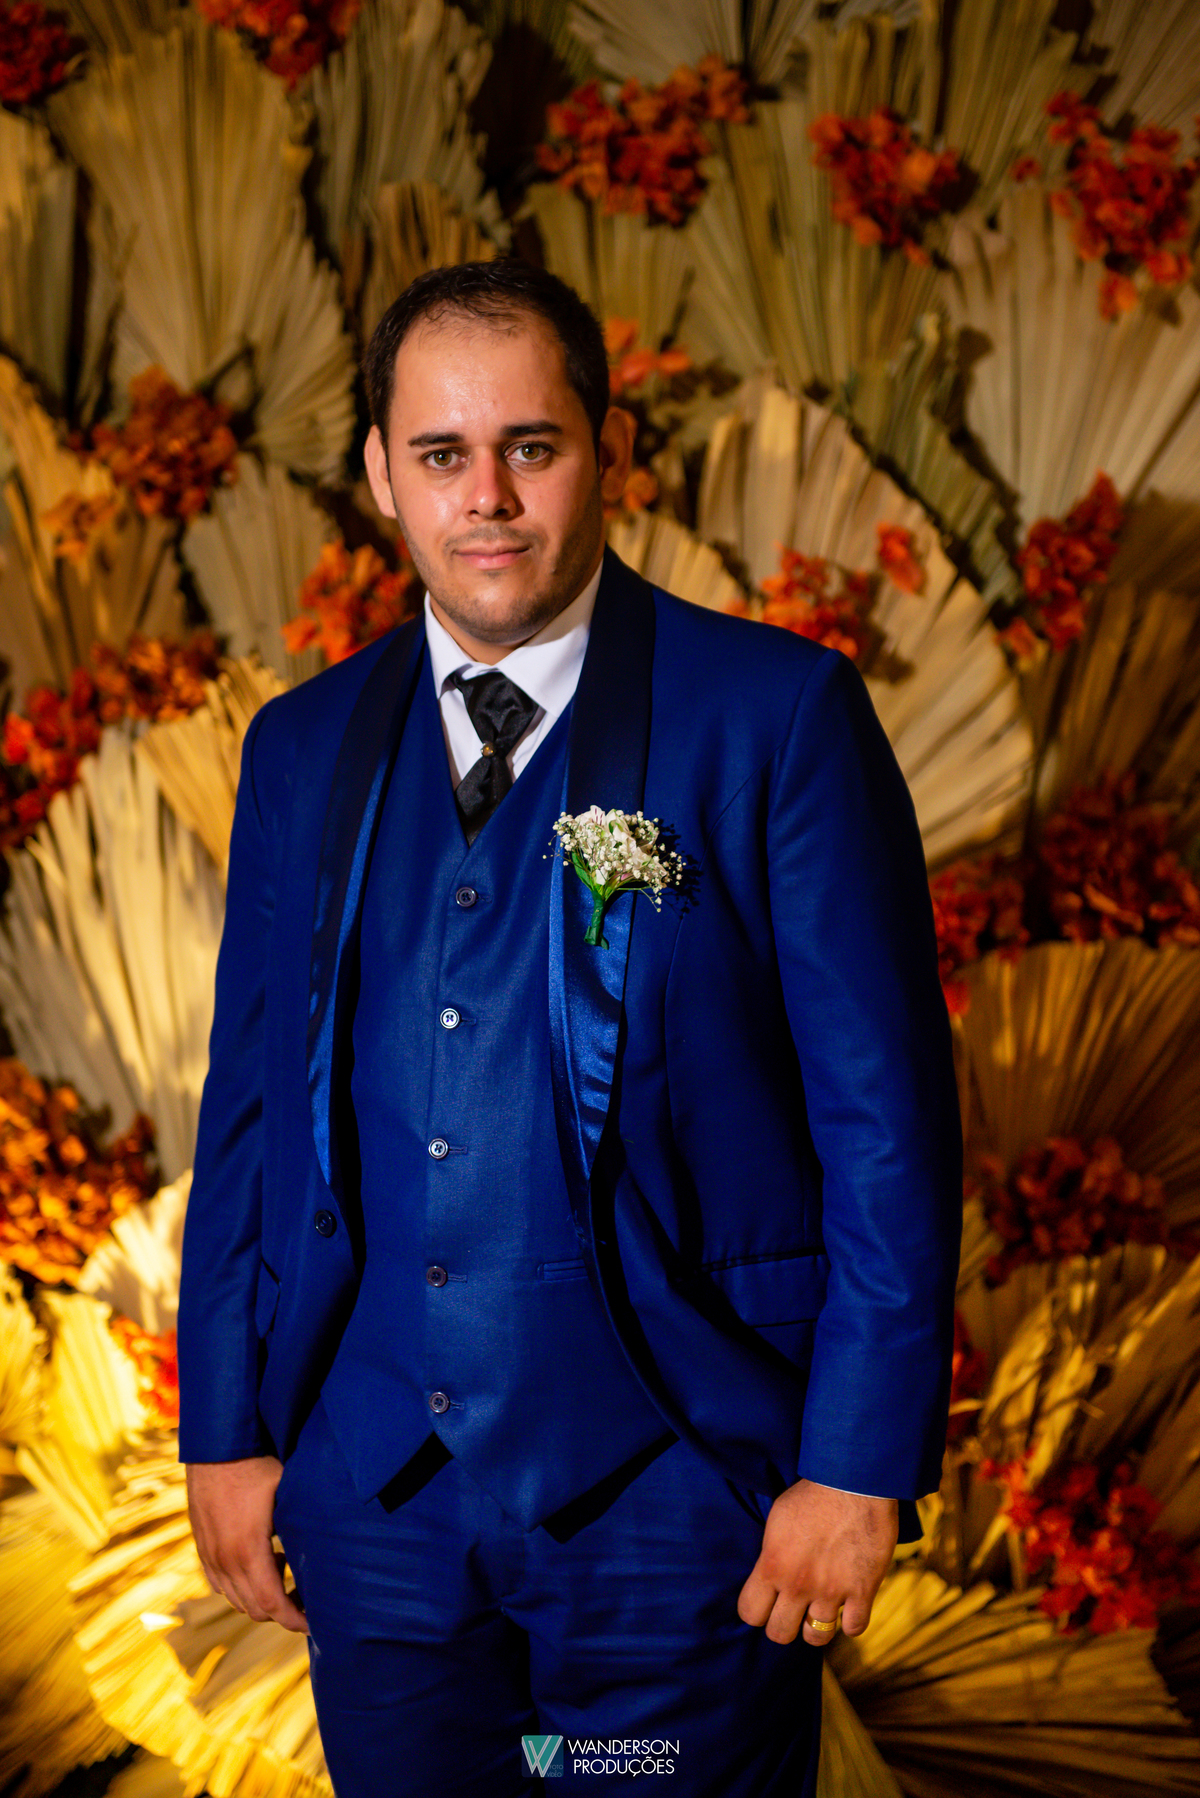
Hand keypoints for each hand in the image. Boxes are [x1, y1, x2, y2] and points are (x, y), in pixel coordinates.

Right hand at [186, 1457, 307, 1633]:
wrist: (216, 1445)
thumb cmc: (257, 1464)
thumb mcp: (288, 1494)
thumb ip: (304, 1526)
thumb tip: (334, 1547)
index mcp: (248, 1551)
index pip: (271, 1604)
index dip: (294, 1620)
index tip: (315, 1623)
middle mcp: (224, 1560)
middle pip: (253, 1609)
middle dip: (281, 1612)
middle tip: (306, 1597)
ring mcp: (209, 1554)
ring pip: (235, 1598)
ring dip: (261, 1596)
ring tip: (285, 1571)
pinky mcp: (202, 1546)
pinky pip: (219, 1583)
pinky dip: (241, 1585)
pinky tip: (261, 1560)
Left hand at [736, 1479, 897, 1646]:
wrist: (853, 1482)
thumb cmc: (811, 1495)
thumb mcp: (776, 1520)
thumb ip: (770, 1554)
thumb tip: (766, 1573)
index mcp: (772, 1566)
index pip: (750, 1613)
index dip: (757, 1611)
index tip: (766, 1603)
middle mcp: (798, 1585)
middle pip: (780, 1634)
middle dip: (784, 1625)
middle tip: (793, 1610)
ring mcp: (831, 1591)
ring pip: (816, 1638)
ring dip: (817, 1626)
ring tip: (821, 1610)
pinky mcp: (862, 1591)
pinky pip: (854, 1628)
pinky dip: (851, 1621)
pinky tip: (849, 1606)